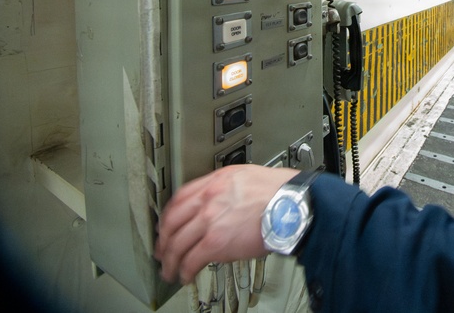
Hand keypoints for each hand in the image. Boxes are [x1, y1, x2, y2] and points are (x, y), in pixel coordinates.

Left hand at [154, 164, 296, 284]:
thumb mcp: (248, 178)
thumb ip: (229, 189)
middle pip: (172, 221)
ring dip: (170, 260)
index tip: (167, 224)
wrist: (292, 206)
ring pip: (177, 243)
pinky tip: (186, 276)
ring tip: (170, 270)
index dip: (168, 214)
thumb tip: (222, 202)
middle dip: (163, 239)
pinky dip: (185, 271)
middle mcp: (208, 199)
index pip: (180, 197)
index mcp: (215, 181)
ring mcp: (209, 220)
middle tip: (161, 250)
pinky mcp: (216, 243)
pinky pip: (191, 260)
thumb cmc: (280, 193)